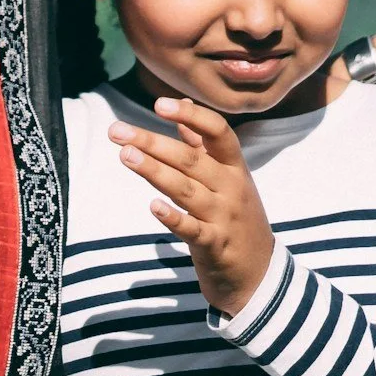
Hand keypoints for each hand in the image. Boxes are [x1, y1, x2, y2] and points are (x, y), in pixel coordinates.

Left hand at [111, 99, 274, 316]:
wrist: (259, 272)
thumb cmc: (235, 216)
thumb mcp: (228, 177)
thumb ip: (204, 142)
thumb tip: (185, 102)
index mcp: (234, 167)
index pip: (218, 132)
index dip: (190, 116)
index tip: (159, 104)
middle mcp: (232, 188)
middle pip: (191, 160)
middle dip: (152, 143)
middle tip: (116, 131)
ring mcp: (225, 217)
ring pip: (187, 190)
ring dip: (155, 171)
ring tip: (125, 155)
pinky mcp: (215, 245)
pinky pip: (193, 230)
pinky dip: (173, 218)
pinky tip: (153, 206)